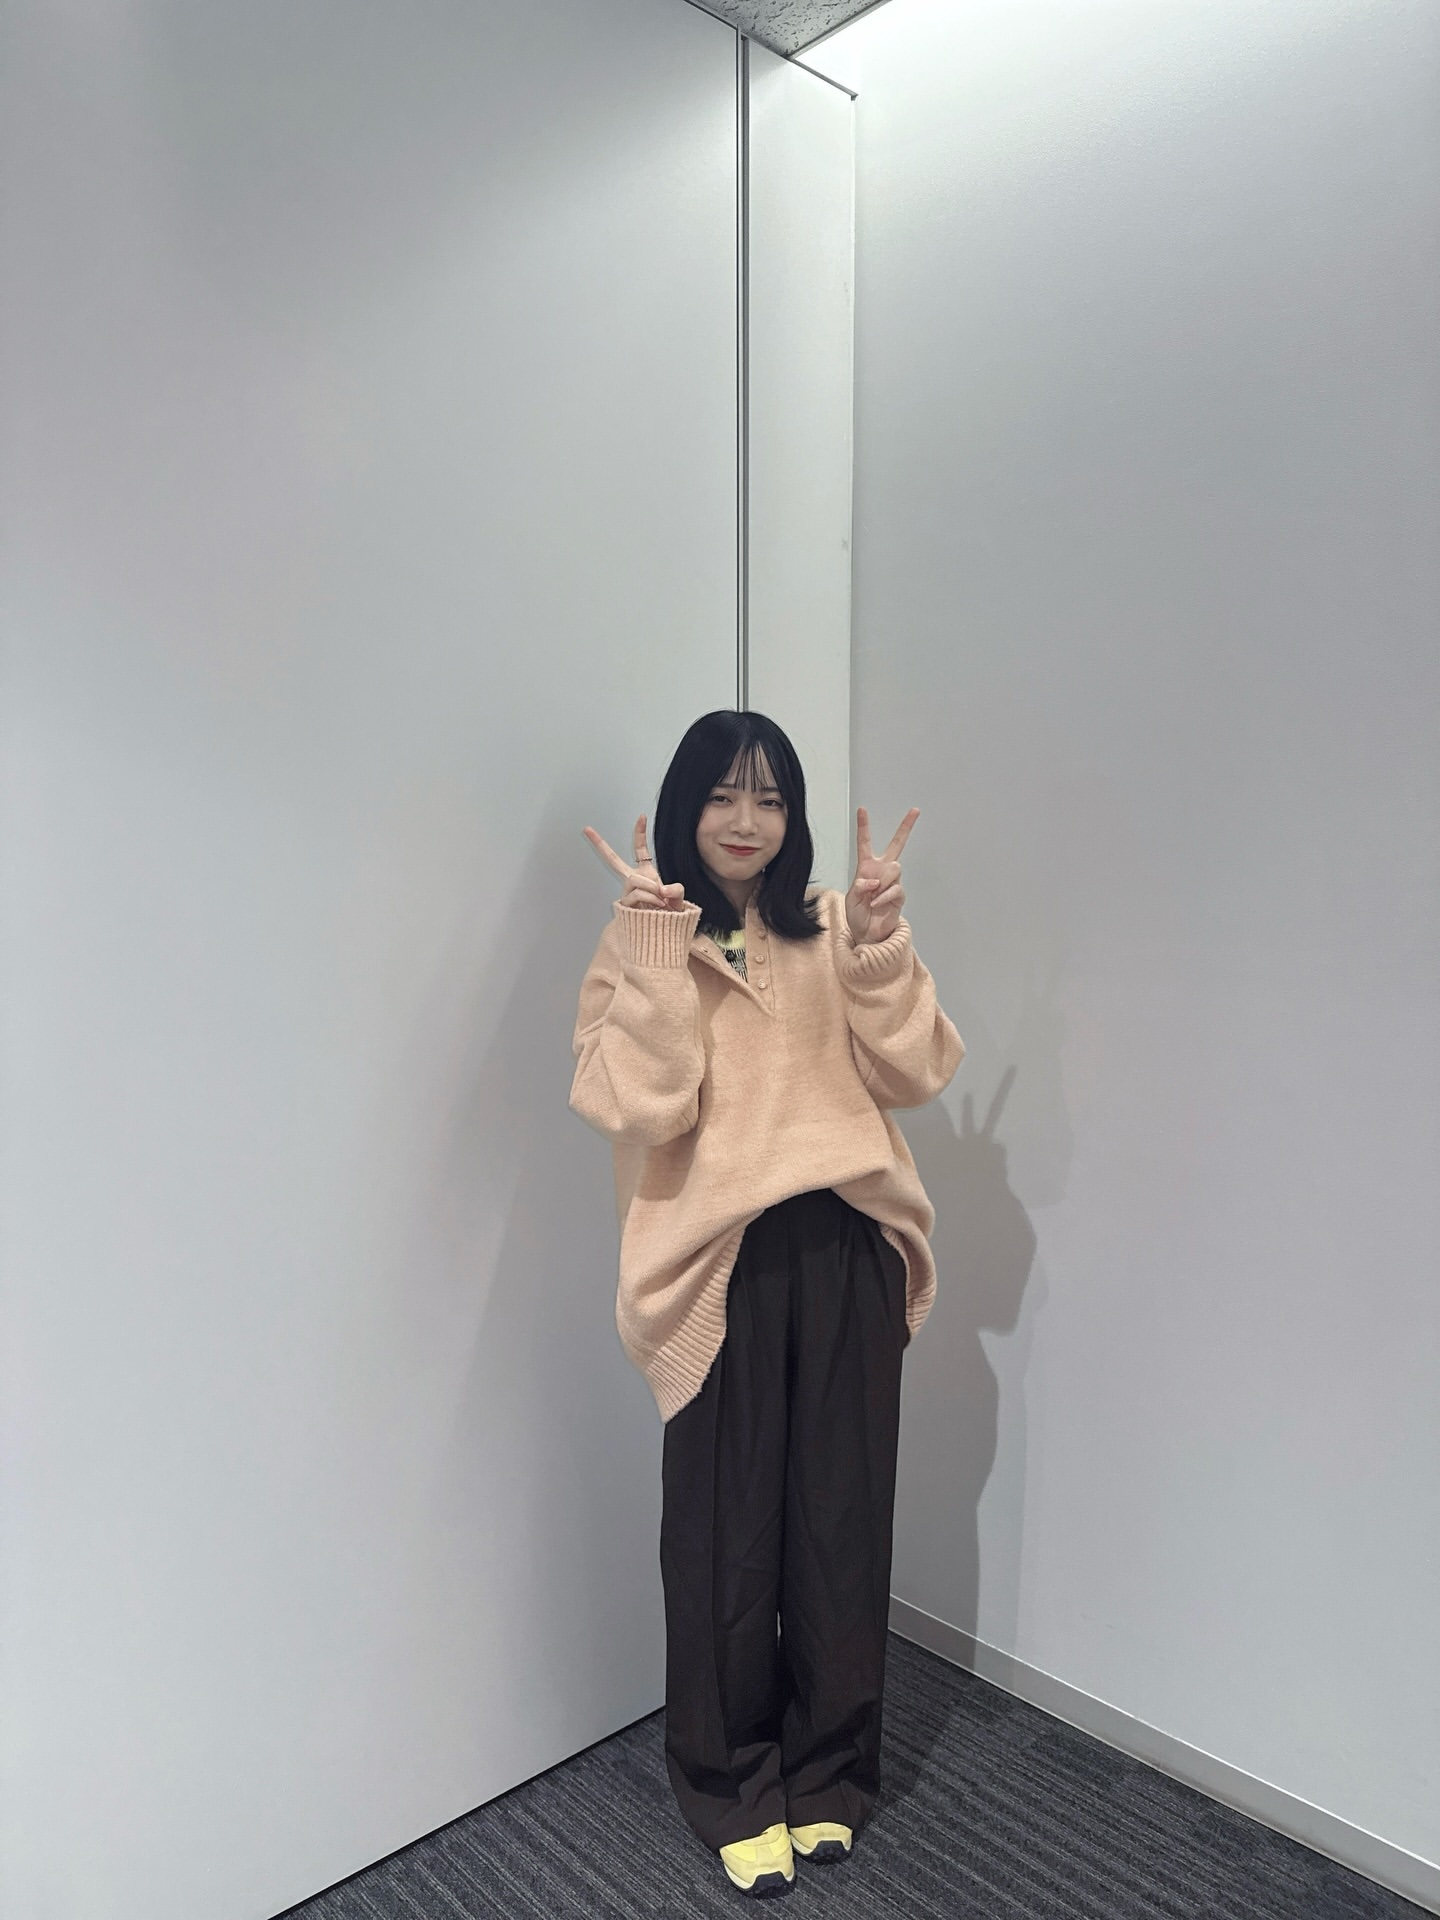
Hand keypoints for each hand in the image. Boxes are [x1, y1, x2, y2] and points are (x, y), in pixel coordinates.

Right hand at [582, 815, 688, 911]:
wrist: (662, 933)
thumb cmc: (669, 914)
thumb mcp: (678, 898)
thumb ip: (675, 890)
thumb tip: (661, 890)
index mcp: (645, 873)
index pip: (640, 850)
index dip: (640, 833)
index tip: (642, 816)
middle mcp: (632, 879)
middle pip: (613, 859)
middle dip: (599, 844)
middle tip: (586, 829)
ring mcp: (627, 891)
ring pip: (635, 880)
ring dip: (651, 888)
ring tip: (662, 901)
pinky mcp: (624, 904)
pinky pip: (636, 894)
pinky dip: (650, 899)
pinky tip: (657, 907)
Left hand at [845, 805, 918, 944]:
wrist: (867, 934)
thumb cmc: (858, 915)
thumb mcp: (851, 899)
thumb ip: (859, 886)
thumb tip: (873, 880)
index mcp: (866, 867)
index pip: (865, 843)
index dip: (864, 826)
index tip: (862, 809)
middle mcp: (881, 871)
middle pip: (896, 844)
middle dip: (906, 827)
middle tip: (915, 811)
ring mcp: (892, 882)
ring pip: (894, 868)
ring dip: (881, 882)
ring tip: (872, 896)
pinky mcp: (899, 894)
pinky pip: (895, 888)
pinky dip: (883, 897)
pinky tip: (876, 904)